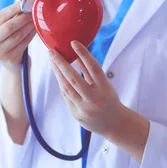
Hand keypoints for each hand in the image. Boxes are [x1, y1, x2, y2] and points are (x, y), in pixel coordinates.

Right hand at [0, 2, 35, 73]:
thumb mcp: (4, 26)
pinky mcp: (10, 59)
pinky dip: (32, 34)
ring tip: (37, 18)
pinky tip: (37, 28)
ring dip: (29, 25)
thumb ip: (12, 14)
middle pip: (9, 27)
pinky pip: (24, 43)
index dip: (15, 8)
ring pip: (18, 35)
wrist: (10, 62)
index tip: (26, 1)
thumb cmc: (7, 39)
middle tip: (34, 10)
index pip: (1, 16)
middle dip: (23, 17)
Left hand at [49, 41, 148, 160]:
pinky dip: (62, 84)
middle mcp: (94, 99)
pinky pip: (66, 96)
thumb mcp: (105, 84)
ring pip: (66, 88)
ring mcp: (84, 108)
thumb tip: (76, 55)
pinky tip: (58, 75)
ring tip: (52, 61)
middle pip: (74, 79)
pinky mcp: (76, 114)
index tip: (73, 42)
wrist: (114, 125)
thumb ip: (90, 71)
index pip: (93, 67)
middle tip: (52, 52)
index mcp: (105, 88)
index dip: (83, 54)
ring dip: (57, 73)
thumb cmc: (109, 100)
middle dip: (60, 64)